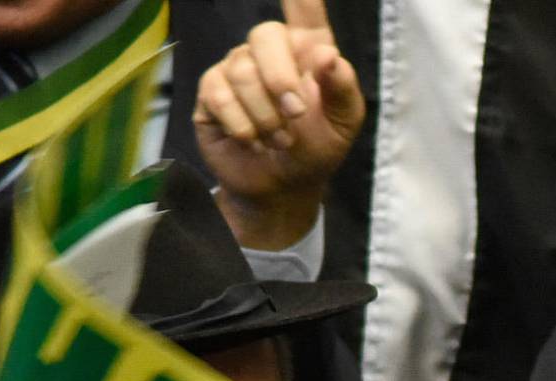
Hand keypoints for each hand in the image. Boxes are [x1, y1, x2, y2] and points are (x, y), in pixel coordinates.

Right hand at [194, 0, 364, 249]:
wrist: (283, 188)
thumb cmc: (317, 150)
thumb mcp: (343, 124)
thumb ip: (343, 87)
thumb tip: (328, 56)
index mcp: (308, 50)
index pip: (304, 10)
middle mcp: (270, 52)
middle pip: (264, 34)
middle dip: (282, 80)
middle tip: (297, 115)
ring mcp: (237, 68)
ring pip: (242, 71)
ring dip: (266, 115)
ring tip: (279, 140)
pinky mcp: (212, 92)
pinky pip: (218, 93)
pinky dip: (241, 123)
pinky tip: (253, 140)